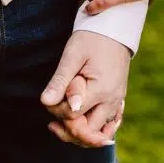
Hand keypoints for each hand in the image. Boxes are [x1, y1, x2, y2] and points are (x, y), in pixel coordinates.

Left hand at [40, 31, 129, 147]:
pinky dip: (93, 130)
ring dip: (79, 133)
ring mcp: (117, 103)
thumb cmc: (91, 38)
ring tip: (60, 123)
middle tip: (53, 116)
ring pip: (99, 134)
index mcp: (101, 90)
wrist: (114, 28)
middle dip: (67, 128)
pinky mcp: (118, 101)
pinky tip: (79, 122)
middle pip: (88, 133)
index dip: (58, 111)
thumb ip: (60, 80)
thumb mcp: (72, 54)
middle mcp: (112, 101)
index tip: (51, 98)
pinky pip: (108, 127)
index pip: (74, 116)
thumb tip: (45, 102)